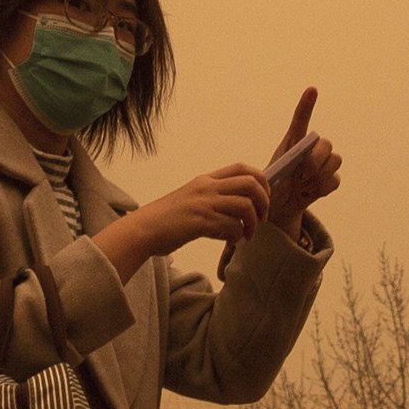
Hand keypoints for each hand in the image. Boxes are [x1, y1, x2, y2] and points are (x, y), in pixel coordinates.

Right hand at [96, 162, 272, 270]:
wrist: (143, 230)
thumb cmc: (166, 219)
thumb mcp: (191, 199)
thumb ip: (213, 199)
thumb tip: (238, 212)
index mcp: (206, 180)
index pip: (242, 168)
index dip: (261, 180)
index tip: (262, 197)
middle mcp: (207, 188)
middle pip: (251, 183)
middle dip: (264, 201)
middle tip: (262, 217)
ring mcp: (204, 204)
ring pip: (245, 205)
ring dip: (253, 222)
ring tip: (248, 234)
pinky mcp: (201, 223)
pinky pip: (233, 227)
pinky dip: (237, 235)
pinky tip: (230, 241)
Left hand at [263, 88, 343, 225]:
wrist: (279, 205)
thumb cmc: (272, 186)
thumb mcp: (269, 176)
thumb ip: (283, 170)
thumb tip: (301, 168)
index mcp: (293, 142)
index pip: (301, 119)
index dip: (307, 104)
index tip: (312, 90)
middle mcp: (311, 148)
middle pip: (326, 143)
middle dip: (317, 159)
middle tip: (303, 174)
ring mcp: (323, 163)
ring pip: (335, 160)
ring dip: (320, 176)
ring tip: (303, 185)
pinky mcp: (330, 179)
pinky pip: (335, 180)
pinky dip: (322, 189)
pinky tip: (310, 192)